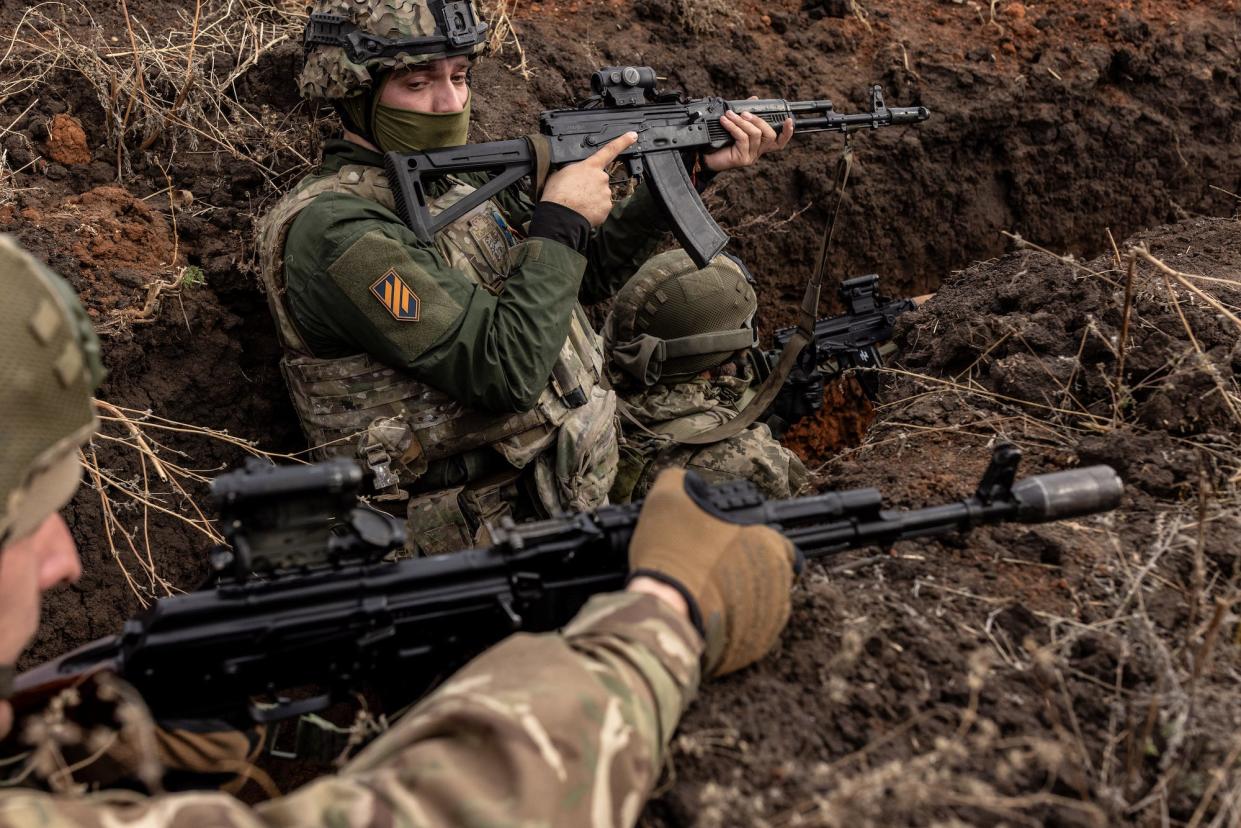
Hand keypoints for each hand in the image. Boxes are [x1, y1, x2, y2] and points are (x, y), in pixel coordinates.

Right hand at [540, 131, 637, 226]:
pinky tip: (583, 210)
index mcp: (590, 166)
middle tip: (576, 193)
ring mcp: (605, 193)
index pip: (609, 150)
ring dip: (591, 198)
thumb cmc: (557, 194)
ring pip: (601, 194)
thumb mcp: (561, 173)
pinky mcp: (606, 208)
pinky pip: (601, 207)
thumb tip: (576, 174)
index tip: (633, 136)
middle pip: (600, 179)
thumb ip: (575, 170)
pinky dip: (594, 209)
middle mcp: (601, 177)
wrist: (561, 216)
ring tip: (577, 203)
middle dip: (591, 185)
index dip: (623, 142)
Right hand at [627, 469, 800, 677]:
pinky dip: (726, 625)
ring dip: (735, 598)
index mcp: (771, 546)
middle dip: (740, 570)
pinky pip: (744, 634)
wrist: (662, 610)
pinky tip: (700, 614)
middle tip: (706, 566)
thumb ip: (681, 481)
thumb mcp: (669, 497)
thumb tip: (685, 482)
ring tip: (699, 590)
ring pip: (756, 604)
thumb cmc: (673, 551)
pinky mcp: (752, 650)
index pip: (778, 540)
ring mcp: (769, 621)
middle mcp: (780, 584)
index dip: (750, 538)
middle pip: (765, 573)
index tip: (727, 542)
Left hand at [703, 97, 794, 172]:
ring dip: (742, 122)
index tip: (789, 120)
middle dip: (759, 121)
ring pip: (755, 135)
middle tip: (744, 113)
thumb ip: (746, 114)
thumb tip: (755, 98)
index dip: (787, 132)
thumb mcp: (735, 125)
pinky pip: (742, 138)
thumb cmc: (720, 141)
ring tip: (729, 115)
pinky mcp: (742, 158)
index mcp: (760, 145)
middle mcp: (758, 152)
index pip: (779, 141)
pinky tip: (724, 121)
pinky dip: (733, 127)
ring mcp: (751, 156)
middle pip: (769, 135)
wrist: (705, 156)